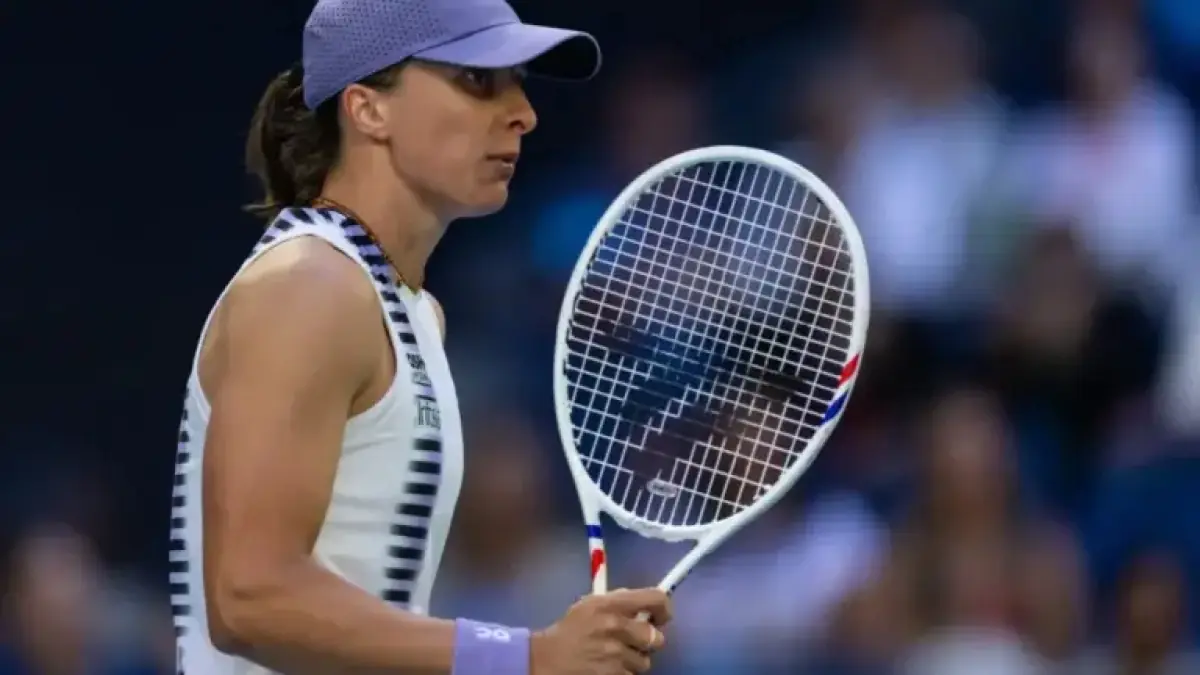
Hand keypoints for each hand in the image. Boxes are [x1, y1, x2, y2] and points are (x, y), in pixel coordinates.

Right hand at [531, 588, 671, 674]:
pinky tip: (606, 668)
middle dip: (647, 642)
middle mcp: (616, 627)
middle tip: (635, 642)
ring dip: (632, 661)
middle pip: (656, 638)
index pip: (656, 600)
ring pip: (644, 662)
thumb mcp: (589, 604)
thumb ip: (618, 601)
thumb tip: (645, 607)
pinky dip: (622, 674)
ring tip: (613, 657)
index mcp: (611, 604)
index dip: (664, 609)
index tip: (661, 617)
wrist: (545, 660)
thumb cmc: (569, 630)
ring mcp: (615, 655)